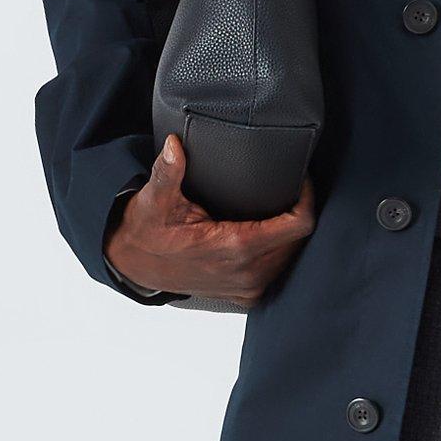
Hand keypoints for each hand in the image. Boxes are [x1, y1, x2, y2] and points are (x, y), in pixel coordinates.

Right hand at [106, 135, 315, 303]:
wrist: (135, 265)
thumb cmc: (147, 231)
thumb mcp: (156, 198)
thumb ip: (168, 171)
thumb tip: (173, 145)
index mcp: (235, 247)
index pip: (298, 225)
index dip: (306, 199)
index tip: (300, 179)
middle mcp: (247, 273)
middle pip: (298, 240)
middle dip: (298, 212)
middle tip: (290, 187)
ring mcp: (247, 288)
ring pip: (290, 257)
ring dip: (290, 234)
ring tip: (282, 206)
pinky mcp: (244, 295)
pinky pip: (277, 272)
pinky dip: (278, 253)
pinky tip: (268, 234)